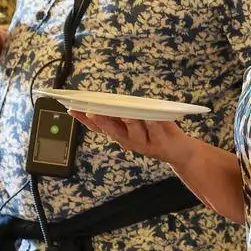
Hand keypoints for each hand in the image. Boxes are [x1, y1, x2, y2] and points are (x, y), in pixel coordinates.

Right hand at [71, 112, 193, 165]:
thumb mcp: (137, 123)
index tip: (71, 108)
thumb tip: (109, 99)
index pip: (99, 127)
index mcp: (120, 134)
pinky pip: (156, 132)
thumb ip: (123, 113)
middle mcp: (129, 141)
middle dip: (102, 121)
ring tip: (124, 113)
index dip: (84, 120)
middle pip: (113, 131)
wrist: (179, 151)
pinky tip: (150, 116)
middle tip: (91, 112)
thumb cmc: (155, 131)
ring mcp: (144, 143)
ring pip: (134, 132)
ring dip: (129, 122)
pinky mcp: (161, 144)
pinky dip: (152, 124)